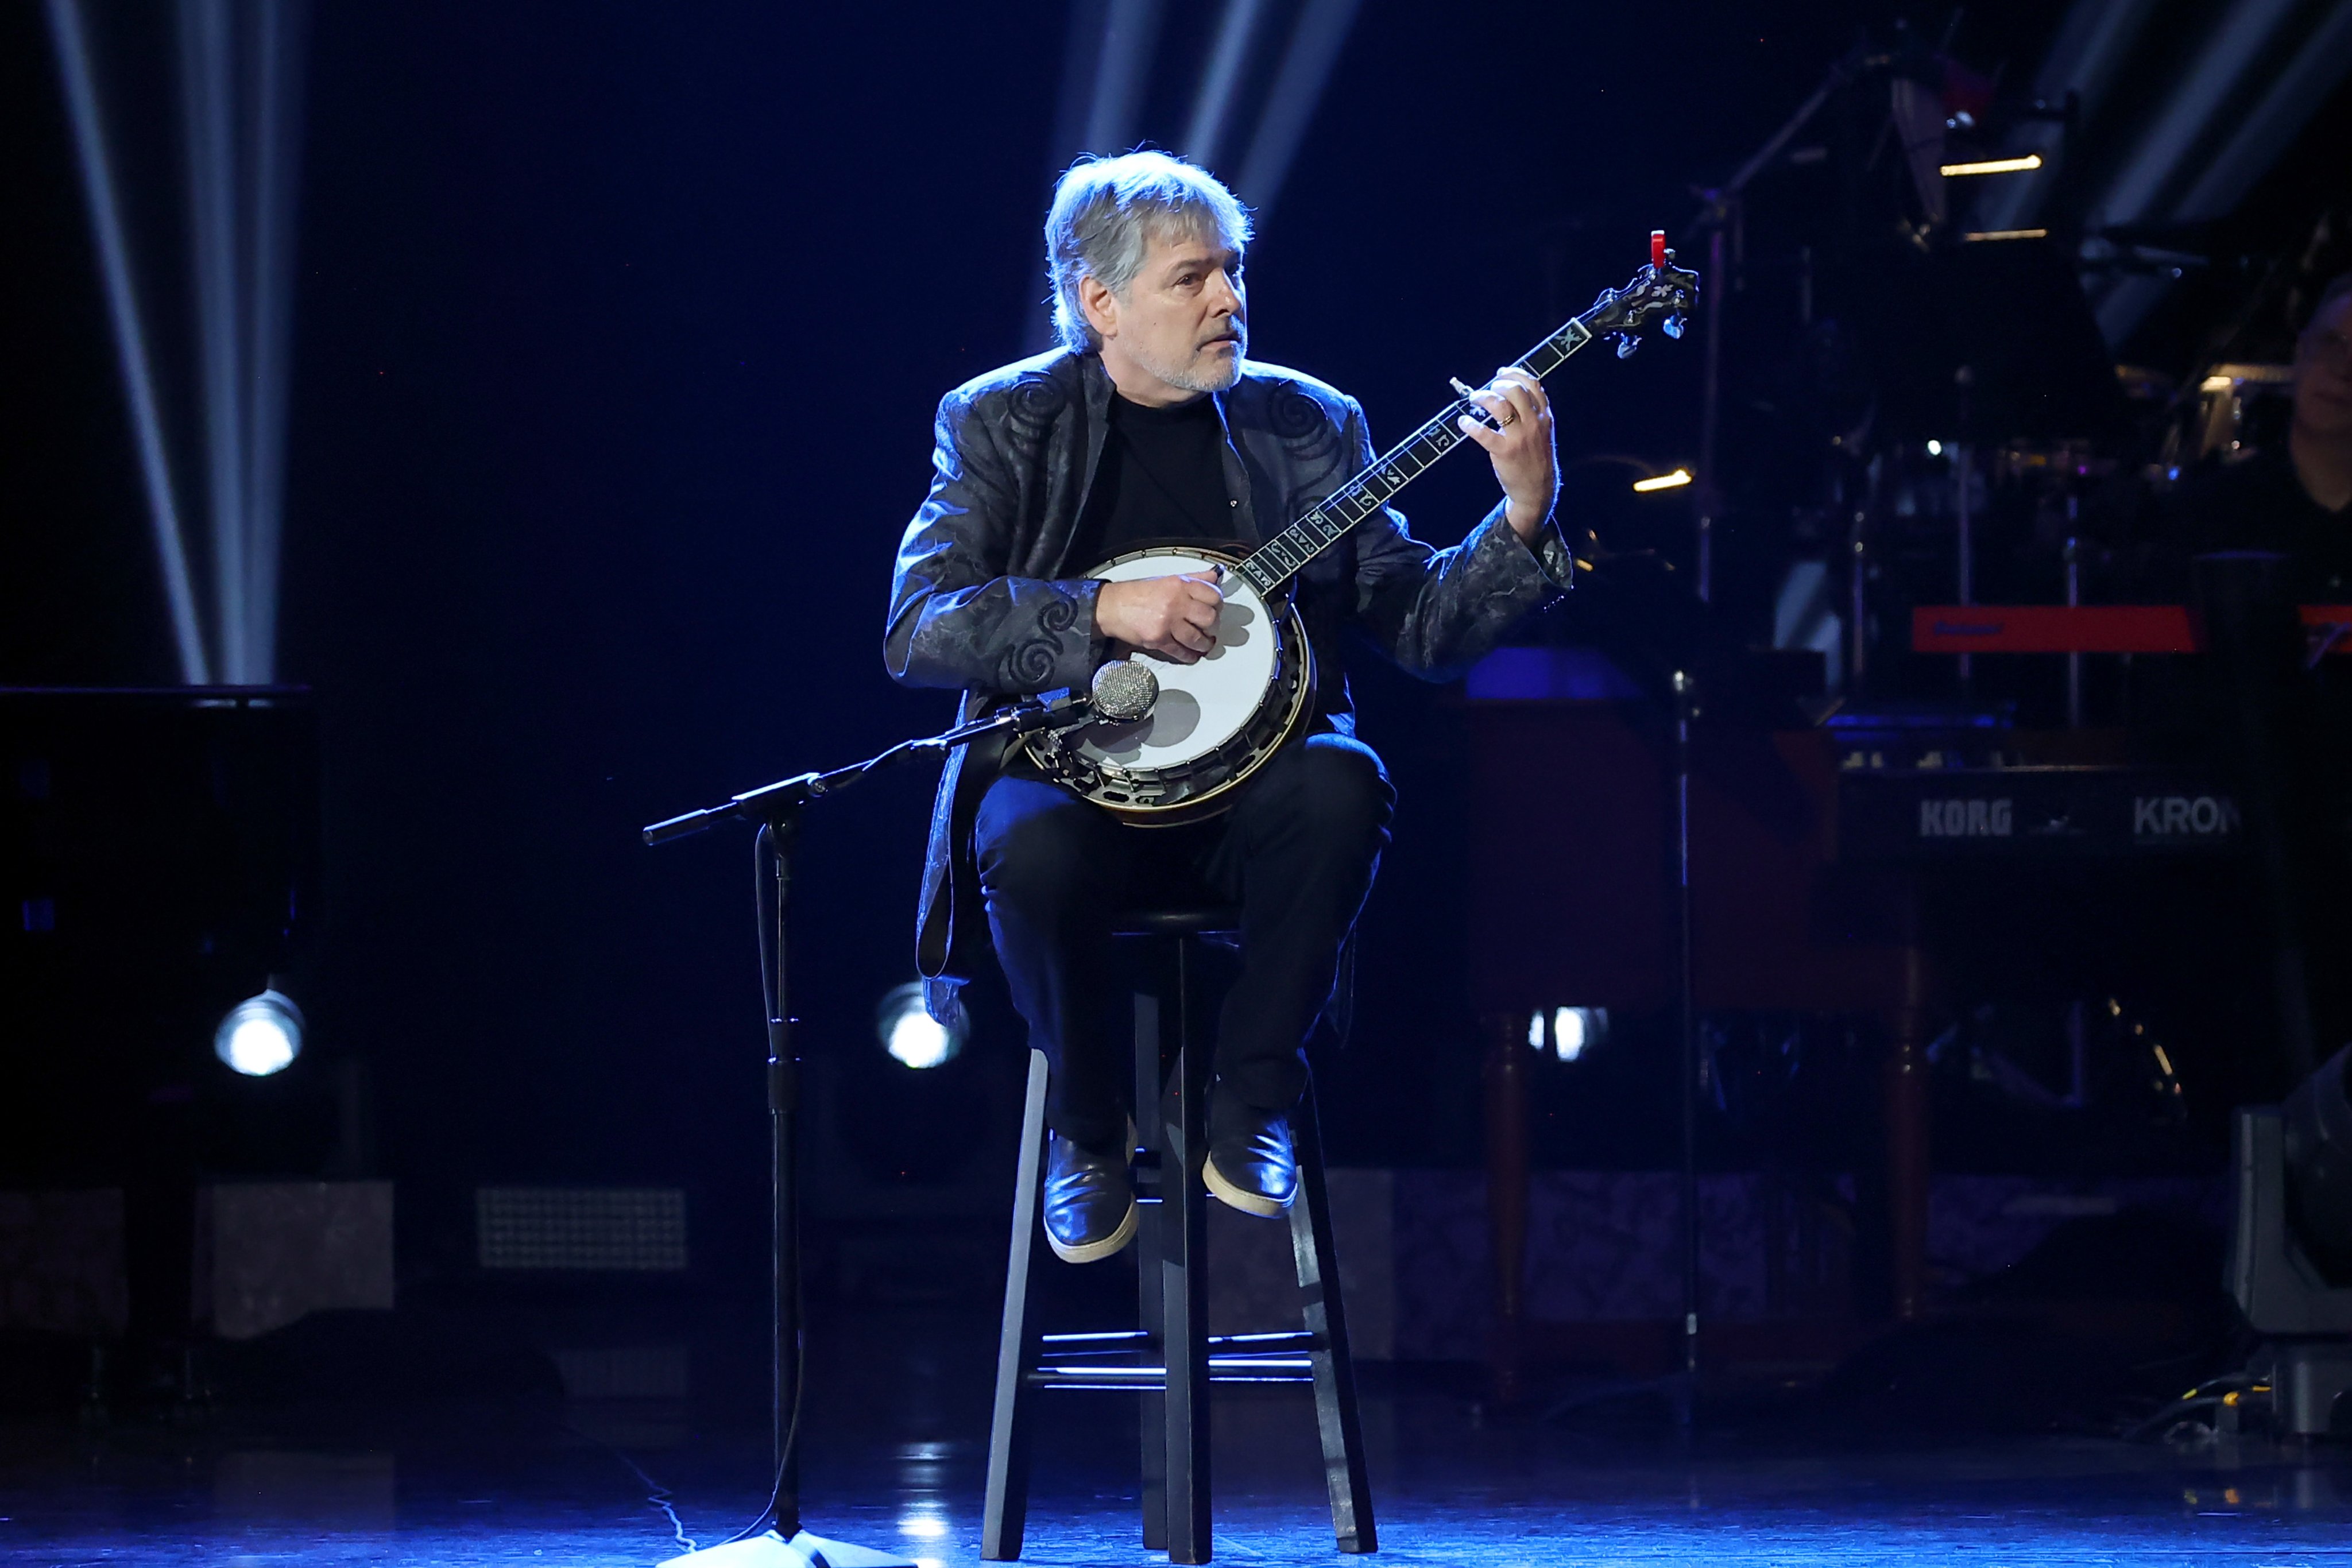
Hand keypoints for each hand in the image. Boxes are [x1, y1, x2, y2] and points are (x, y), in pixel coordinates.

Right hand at [1096, 571, 1223, 662]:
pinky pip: (1181, 651)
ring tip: (1204, 644)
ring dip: (1204, 644)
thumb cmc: (1136, 594)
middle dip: (1213, 627)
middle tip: (1210, 629)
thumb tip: (1214, 578)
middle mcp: (1176, 602)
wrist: (1111, 607)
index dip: (1218, 605)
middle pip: (1210, 618)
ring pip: (1198, 638)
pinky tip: (1191, 655)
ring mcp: (1167, 622)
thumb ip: (1193, 579)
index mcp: (1180, 585)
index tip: (1216, 609)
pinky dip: (1189, 656)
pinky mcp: (1158, 639)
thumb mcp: (1167, 579)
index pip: (1213, 595)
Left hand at [1457, 366, 1557, 540]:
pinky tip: (1464, 423)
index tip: (1501, 372)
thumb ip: (1532, 412)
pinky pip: (1484, 433)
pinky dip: (1470, 425)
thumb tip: (1509, 390)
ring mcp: (1519, 437)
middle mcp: (1534, 423)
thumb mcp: (1542, 431)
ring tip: (1473, 400)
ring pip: (1500, 406)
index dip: (1514, 373)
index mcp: (1544, 416)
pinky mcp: (1504, 451)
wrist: (1537, 488)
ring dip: (1483, 398)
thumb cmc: (1535, 457)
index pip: (1533, 384)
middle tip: (1486, 391)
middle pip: (1515, 390)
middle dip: (1496, 384)